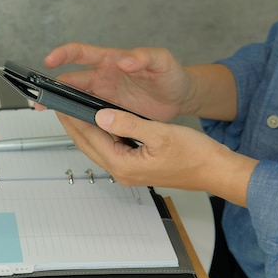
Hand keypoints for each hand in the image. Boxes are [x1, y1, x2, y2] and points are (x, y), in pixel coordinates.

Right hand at [42, 43, 196, 120]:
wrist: (181, 98)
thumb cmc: (172, 75)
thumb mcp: (162, 61)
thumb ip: (144, 57)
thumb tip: (125, 59)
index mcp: (111, 61)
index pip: (81, 53)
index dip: (63, 55)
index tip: (50, 61)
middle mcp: (103, 79)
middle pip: (71, 82)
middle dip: (54, 90)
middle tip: (42, 101)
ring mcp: (105, 97)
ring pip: (77, 103)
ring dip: (65, 109)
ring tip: (53, 115)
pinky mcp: (111, 114)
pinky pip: (92, 119)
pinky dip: (82, 124)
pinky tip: (77, 131)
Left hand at [58, 108, 257, 206]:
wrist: (215, 171)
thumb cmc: (195, 156)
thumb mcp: (160, 134)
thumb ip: (128, 124)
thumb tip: (101, 115)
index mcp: (124, 165)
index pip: (89, 138)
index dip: (73, 120)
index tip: (62, 106)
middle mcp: (122, 171)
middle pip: (89, 145)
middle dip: (74, 126)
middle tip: (63, 106)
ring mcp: (128, 171)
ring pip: (99, 147)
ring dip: (88, 130)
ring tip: (78, 111)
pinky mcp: (136, 167)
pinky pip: (113, 148)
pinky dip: (104, 134)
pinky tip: (104, 122)